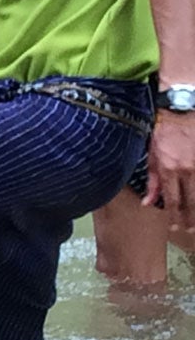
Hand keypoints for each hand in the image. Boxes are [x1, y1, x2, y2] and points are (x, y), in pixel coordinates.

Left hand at [144, 111, 194, 231]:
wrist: (181, 110)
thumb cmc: (163, 131)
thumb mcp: (151, 155)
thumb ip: (152, 181)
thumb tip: (148, 202)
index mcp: (169, 169)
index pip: (172, 200)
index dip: (174, 216)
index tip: (175, 226)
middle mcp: (187, 169)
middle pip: (192, 201)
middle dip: (191, 218)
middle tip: (190, 229)